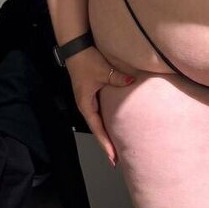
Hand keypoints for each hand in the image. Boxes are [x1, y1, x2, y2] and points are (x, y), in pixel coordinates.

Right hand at [65, 45, 133, 166]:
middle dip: (106, 143)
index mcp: (86, 105)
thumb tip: (132, 83)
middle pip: (98, 129)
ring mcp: (88, 100)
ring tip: (116, 146)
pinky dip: (107, 121)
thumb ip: (118, 79)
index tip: (113, 158)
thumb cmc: (87, 61)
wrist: (76, 48)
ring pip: (99, 121)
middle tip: (116, 159)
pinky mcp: (91, 93)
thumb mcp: (103, 71)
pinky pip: (100, 111)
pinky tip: (114, 124)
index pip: (97, 129)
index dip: (105, 144)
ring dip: (106, 133)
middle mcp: (86, 106)